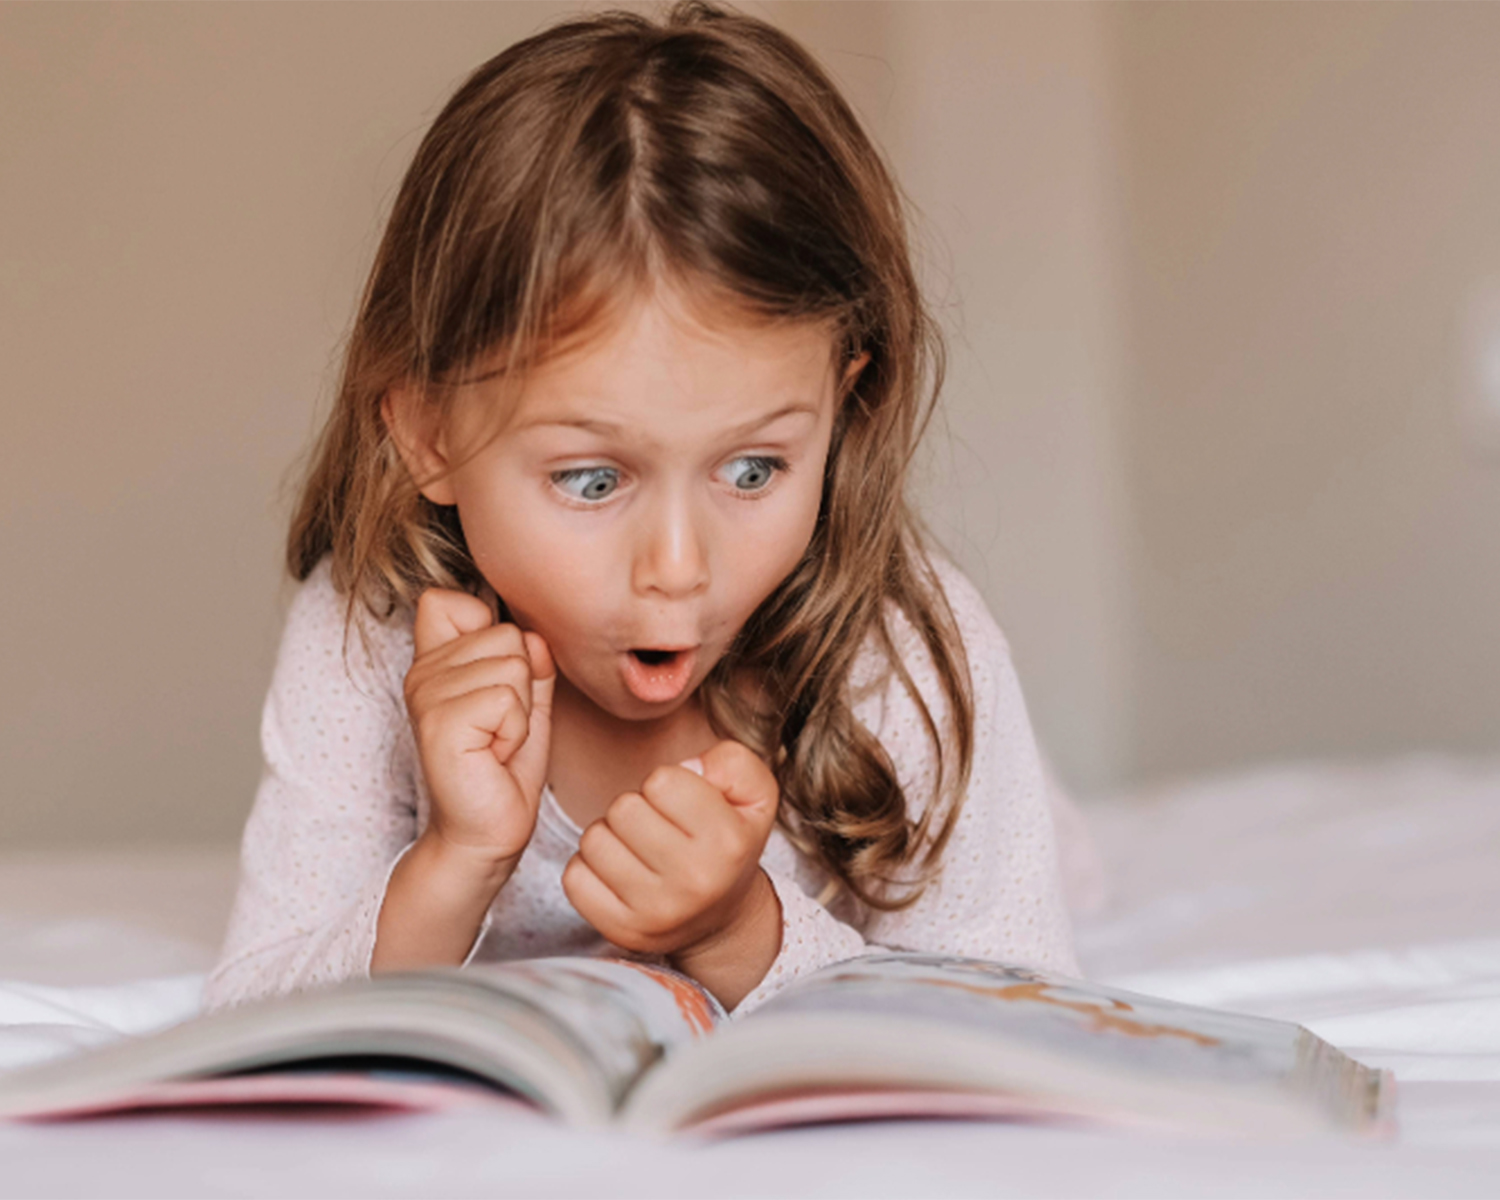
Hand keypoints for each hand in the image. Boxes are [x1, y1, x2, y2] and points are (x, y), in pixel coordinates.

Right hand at [403, 588, 554, 868]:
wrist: (488, 832)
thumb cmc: (504, 768)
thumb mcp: (525, 703)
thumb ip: (530, 662)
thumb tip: (533, 636)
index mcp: (435, 661)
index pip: (446, 601)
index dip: (489, 631)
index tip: (494, 685)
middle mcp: (422, 673)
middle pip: (505, 634)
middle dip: (521, 685)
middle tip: (499, 729)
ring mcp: (425, 696)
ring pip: (512, 665)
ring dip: (520, 712)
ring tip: (496, 743)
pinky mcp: (439, 725)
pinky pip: (506, 699)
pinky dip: (516, 731)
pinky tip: (493, 755)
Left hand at [562, 741, 779, 960]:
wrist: (722, 919)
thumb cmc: (729, 843)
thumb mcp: (753, 795)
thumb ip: (732, 762)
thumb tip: (690, 767)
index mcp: (727, 843)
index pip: (661, 781)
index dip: (667, 783)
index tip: (680, 804)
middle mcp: (694, 882)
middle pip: (623, 809)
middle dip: (636, 807)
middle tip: (656, 826)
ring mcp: (656, 912)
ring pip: (594, 840)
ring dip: (610, 836)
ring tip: (638, 848)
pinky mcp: (622, 931)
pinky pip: (574, 878)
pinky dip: (589, 867)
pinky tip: (618, 871)